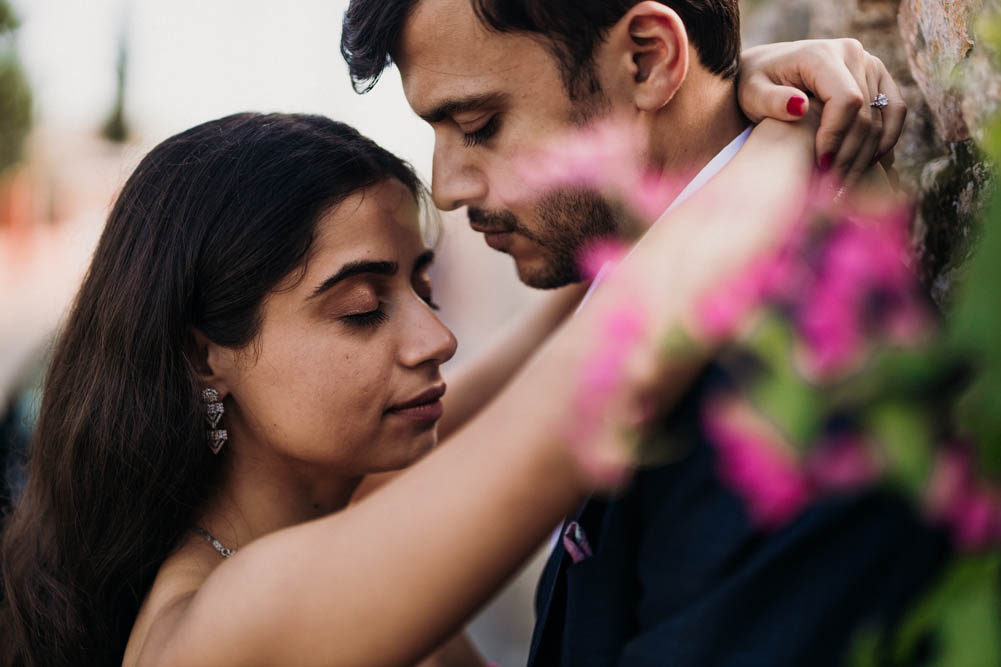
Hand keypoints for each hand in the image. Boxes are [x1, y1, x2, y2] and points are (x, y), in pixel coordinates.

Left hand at [737, 38, 905, 186]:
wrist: (767, 71)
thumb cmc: (755, 85)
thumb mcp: (751, 93)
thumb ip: (770, 101)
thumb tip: (800, 107)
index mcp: (821, 55)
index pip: (846, 99)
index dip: (837, 137)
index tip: (821, 167)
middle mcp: (851, 53)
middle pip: (865, 112)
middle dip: (849, 155)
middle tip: (833, 190)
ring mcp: (870, 63)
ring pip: (883, 116)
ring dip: (867, 155)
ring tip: (845, 186)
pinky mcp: (879, 77)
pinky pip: (895, 110)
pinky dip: (886, 139)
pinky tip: (868, 165)